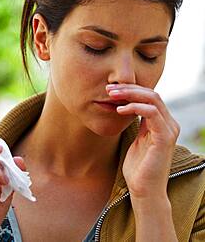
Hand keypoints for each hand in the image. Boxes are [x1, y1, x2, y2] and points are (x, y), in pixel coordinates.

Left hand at [107, 84, 179, 199]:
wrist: (144, 191)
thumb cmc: (138, 167)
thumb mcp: (137, 138)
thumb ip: (138, 122)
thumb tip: (128, 106)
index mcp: (163, 122)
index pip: (150, 96)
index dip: (131, 89)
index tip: (111, 89)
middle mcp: (170, 123)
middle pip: (151, 94)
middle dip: (129, 88)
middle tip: (109, 89)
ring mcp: (169, 130)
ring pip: (152, 99)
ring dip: (130, 94)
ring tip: (112, 95)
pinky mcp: (165, 137)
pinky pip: (151, 113)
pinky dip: (135, 107)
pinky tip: (120, 110)